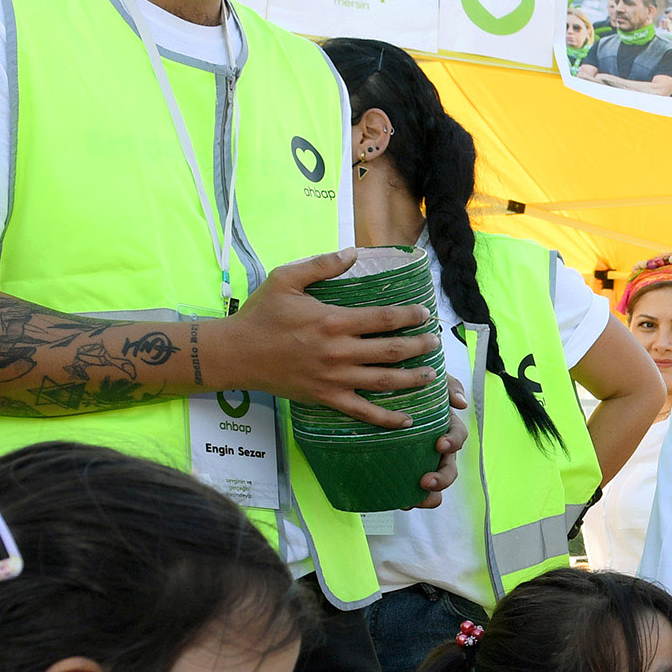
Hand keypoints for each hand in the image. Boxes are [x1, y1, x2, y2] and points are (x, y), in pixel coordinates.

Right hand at [214, 249, 443, 427]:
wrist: (236, 353)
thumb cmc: (261, 314)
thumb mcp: (286, 279)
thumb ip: (321, 265)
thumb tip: (352, 252)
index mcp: (333, 321)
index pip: (383, 318)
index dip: (409, 316)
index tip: (425, 313)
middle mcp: (339, 352)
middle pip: (391, 350)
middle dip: (419, 346)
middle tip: (435, 341)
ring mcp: (334, 378)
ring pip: (384, 381)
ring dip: (412, 378)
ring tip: (432, 374)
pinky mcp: (326, 398)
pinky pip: (363, 412)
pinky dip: (387, 418)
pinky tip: (407, 418)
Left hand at [411, 377, 469, 508]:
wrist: (382, 389)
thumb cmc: (411, 388)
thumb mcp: (431, 381)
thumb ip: (448, 385)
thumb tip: (460, 402)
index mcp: (445, 428)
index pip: (457, 437)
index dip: (453, 442)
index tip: (440, 444)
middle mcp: (436, 449)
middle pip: (449, 469)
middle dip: (442, 479)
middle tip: (426, 481)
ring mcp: (422, 461)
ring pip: (434, 486)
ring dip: (429, 496)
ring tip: (413, 500)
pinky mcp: (404, 471)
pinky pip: (411, 490)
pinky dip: (408, 499)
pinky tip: (398, 501)